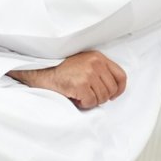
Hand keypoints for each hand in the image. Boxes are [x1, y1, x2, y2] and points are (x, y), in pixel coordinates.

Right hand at [9, 50, 126, 109]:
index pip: (120, 75)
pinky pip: (91, 102)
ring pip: (102, 98)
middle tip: (86, 95)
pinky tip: (74, 97)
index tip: (113, 96)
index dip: (119, 89)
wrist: (39, 71)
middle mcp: (95, 63)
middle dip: (100, 97)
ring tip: (78, 95)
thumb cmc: (58, 69)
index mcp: (97, 56)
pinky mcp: (81, 84)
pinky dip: (83, 104)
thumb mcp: (82, 63)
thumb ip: (98, 70)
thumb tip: (111, 90)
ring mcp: (88, 73)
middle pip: (111, 89)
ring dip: (90, 100)